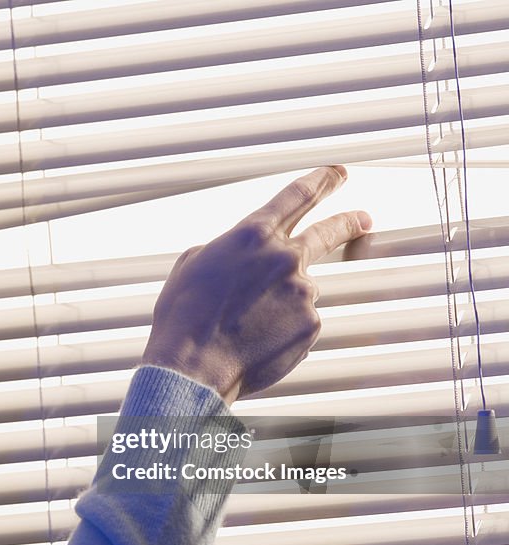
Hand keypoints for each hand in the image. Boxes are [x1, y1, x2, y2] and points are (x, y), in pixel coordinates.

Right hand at [141, 166, 371, 403]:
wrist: (193, 366)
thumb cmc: (183, 317)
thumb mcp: (191, 265)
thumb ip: (223, 250)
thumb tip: (240, 258)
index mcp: (251, 236)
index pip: (296, 197)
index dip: (321, 181)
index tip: (337, 173)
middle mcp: (284, 259)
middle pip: (328, 233)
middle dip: (349, 222)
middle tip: (364, 218)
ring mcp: (302, 293)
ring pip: (297, 294)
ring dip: (277, 307)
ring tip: (243, 327)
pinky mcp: (310, 326)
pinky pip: (299, 324)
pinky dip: (280, 332)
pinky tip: (253, 342)